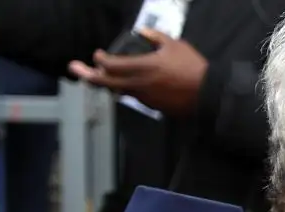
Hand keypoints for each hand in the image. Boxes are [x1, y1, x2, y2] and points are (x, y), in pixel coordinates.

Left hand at [70, 29, 208, 118]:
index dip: (100, 59)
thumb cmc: (192, 68)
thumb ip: (155, 37)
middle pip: (105, 82)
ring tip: (99, 78)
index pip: (110, 65)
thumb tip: (143, 32)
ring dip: (107, 84)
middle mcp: (138, 84)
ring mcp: (145, 98)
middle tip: (75, 69)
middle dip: (88, 75)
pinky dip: (126, 90)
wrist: (209, 95)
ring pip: (118, 91)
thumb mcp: (175, 45)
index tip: (97, 55)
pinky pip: (134, 97)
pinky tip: (127, 86)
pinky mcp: (154, 107)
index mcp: (142, 67)